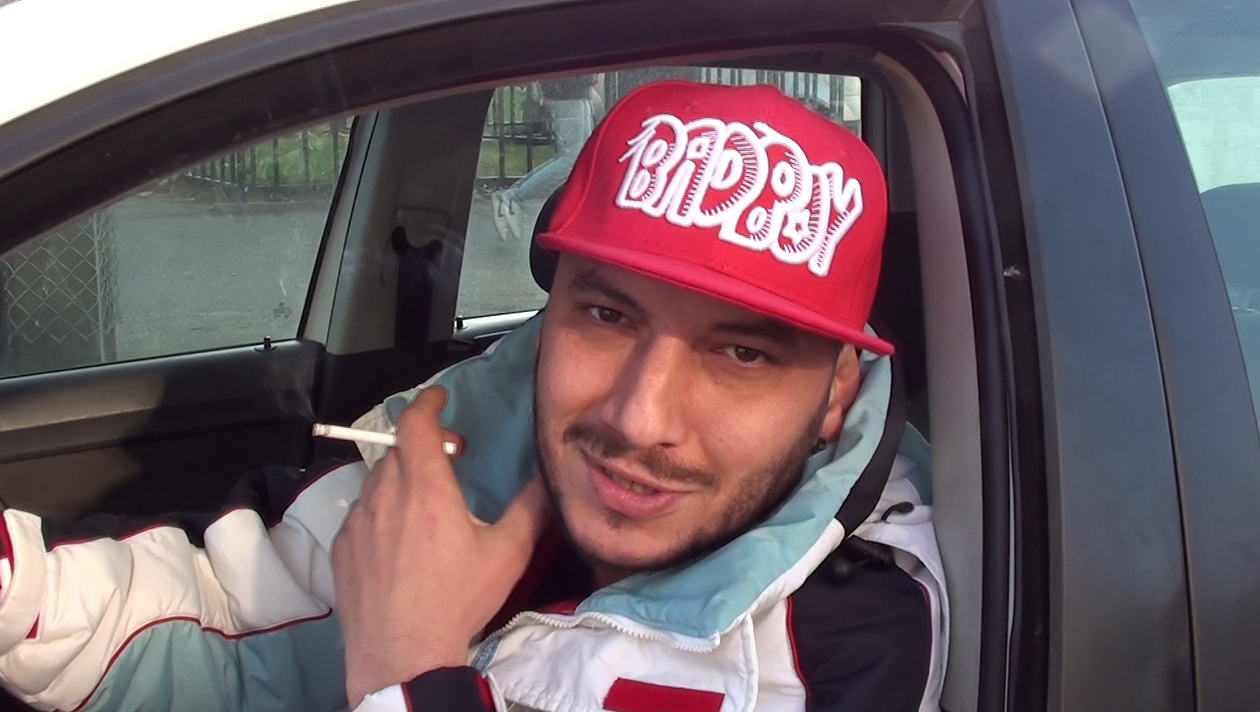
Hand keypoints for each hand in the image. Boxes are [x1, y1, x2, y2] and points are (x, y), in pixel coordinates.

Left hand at [331, 386, 549, 706]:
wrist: (401, 655)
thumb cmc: (457, 601)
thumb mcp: (507, 554)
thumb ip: (530, 507)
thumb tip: (548, 474)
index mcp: (426, 489)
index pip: (415, 424)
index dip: (427, 402)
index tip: (440, 398)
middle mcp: (385, 497)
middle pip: (398, 450)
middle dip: (423, 445)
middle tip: (449, 458)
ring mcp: (357, 523)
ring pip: (376, 481)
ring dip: (400, 478)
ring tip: (424, 502)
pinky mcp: (341, 549)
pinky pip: (360, 514)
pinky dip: (380, 510)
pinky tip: (398, 539)